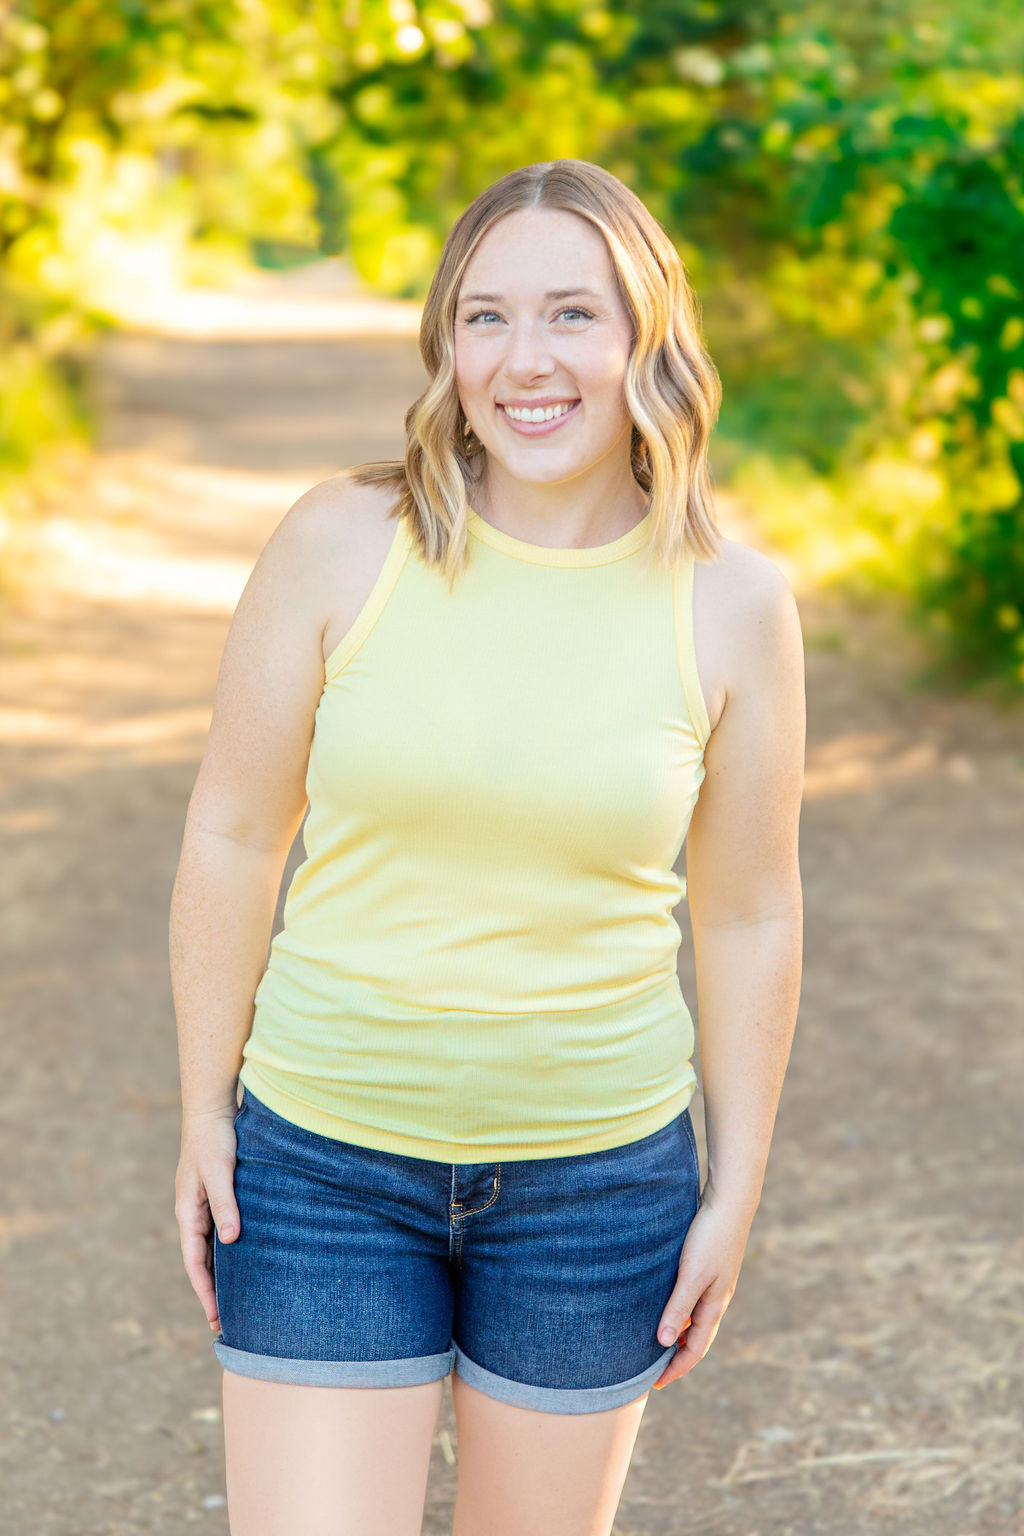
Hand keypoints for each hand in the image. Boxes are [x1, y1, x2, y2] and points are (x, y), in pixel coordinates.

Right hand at [174, 1107, 241, 1335]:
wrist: (212, 1110)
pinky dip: (228, 1253)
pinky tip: (244, 1262)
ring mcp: (204, 1207)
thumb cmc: (215, 1140)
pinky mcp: (216, 1198)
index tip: (215, 1317)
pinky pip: (220, 1233)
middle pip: (200, 1262)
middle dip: (211, 1292)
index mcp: (188, 1213)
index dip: (204, 1291)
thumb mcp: (220, 1172)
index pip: (194, 1263)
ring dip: (220, 1275)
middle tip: (226, 1322)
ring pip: (210, 1250)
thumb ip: (225, 1205)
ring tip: (236, 1301)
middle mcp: (193, 1214)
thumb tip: (231, 1241)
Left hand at [650, 1196, 754, 1389]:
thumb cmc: (710, 1239)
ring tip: (655, 1343)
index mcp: (714, 1306)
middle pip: (696, 1338)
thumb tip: (664, 1342)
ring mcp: (713, 1285)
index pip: (695, 1349)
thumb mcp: (692, 1276)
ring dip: (677, 1334)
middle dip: (676, 1357)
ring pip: (694, 1320)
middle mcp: (716, 1300)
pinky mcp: (708, 1269)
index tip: (655, 1383)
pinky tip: (664, 1306)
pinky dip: (679, 1312)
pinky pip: (692, 1301)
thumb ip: (679, 1308)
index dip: (676, 1368)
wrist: (729, 1205)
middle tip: (652, 1369)